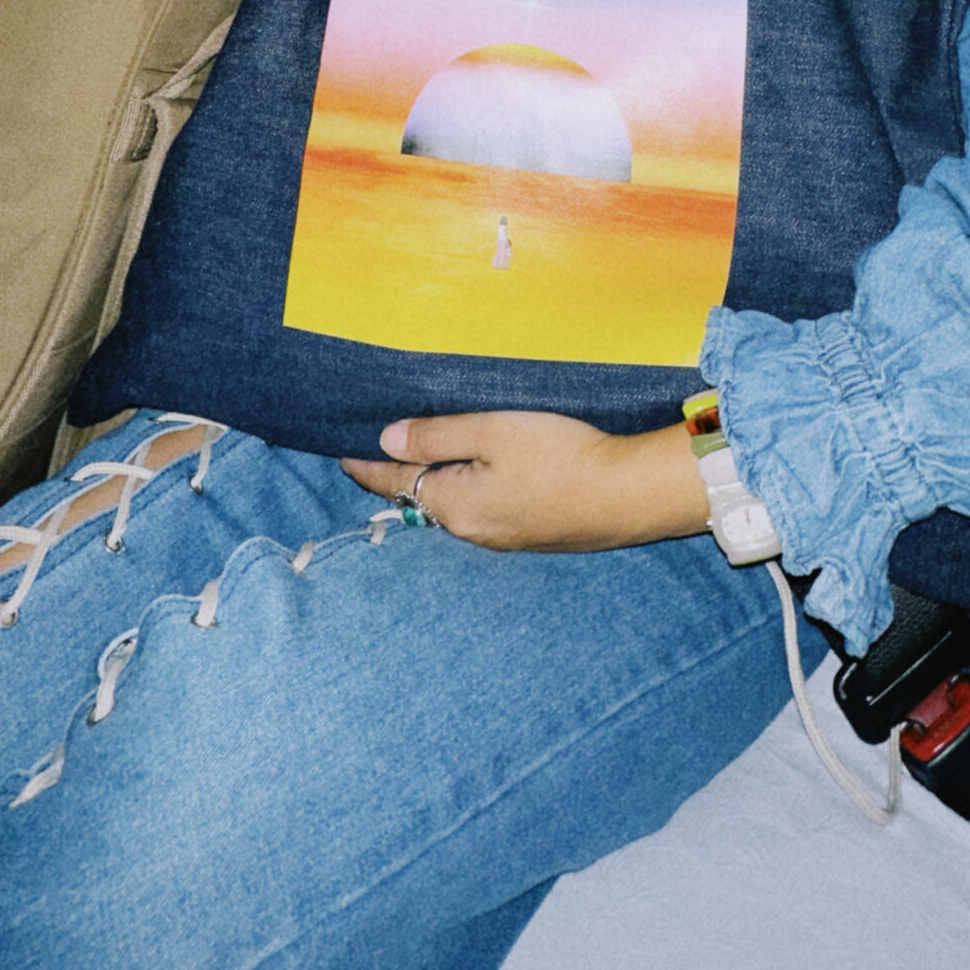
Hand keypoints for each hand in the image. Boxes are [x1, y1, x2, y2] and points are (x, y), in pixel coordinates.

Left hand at [339, 410, 709, 551]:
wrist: (627, 495)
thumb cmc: (558, 455)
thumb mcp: (491, 431)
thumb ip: (436, 435)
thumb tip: (386, 438)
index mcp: (454, 505)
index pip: (396, 482)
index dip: (367, 464)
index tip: (343, 452)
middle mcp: (472, 530)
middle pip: (423, 497)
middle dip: (401, 473)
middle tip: (381, 445)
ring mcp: (503, 537)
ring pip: (454, 506)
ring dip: (437, 482)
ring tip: (426, 455)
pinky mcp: (531, 534)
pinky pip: (484, 509)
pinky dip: (469, 489)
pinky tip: (481, 473)